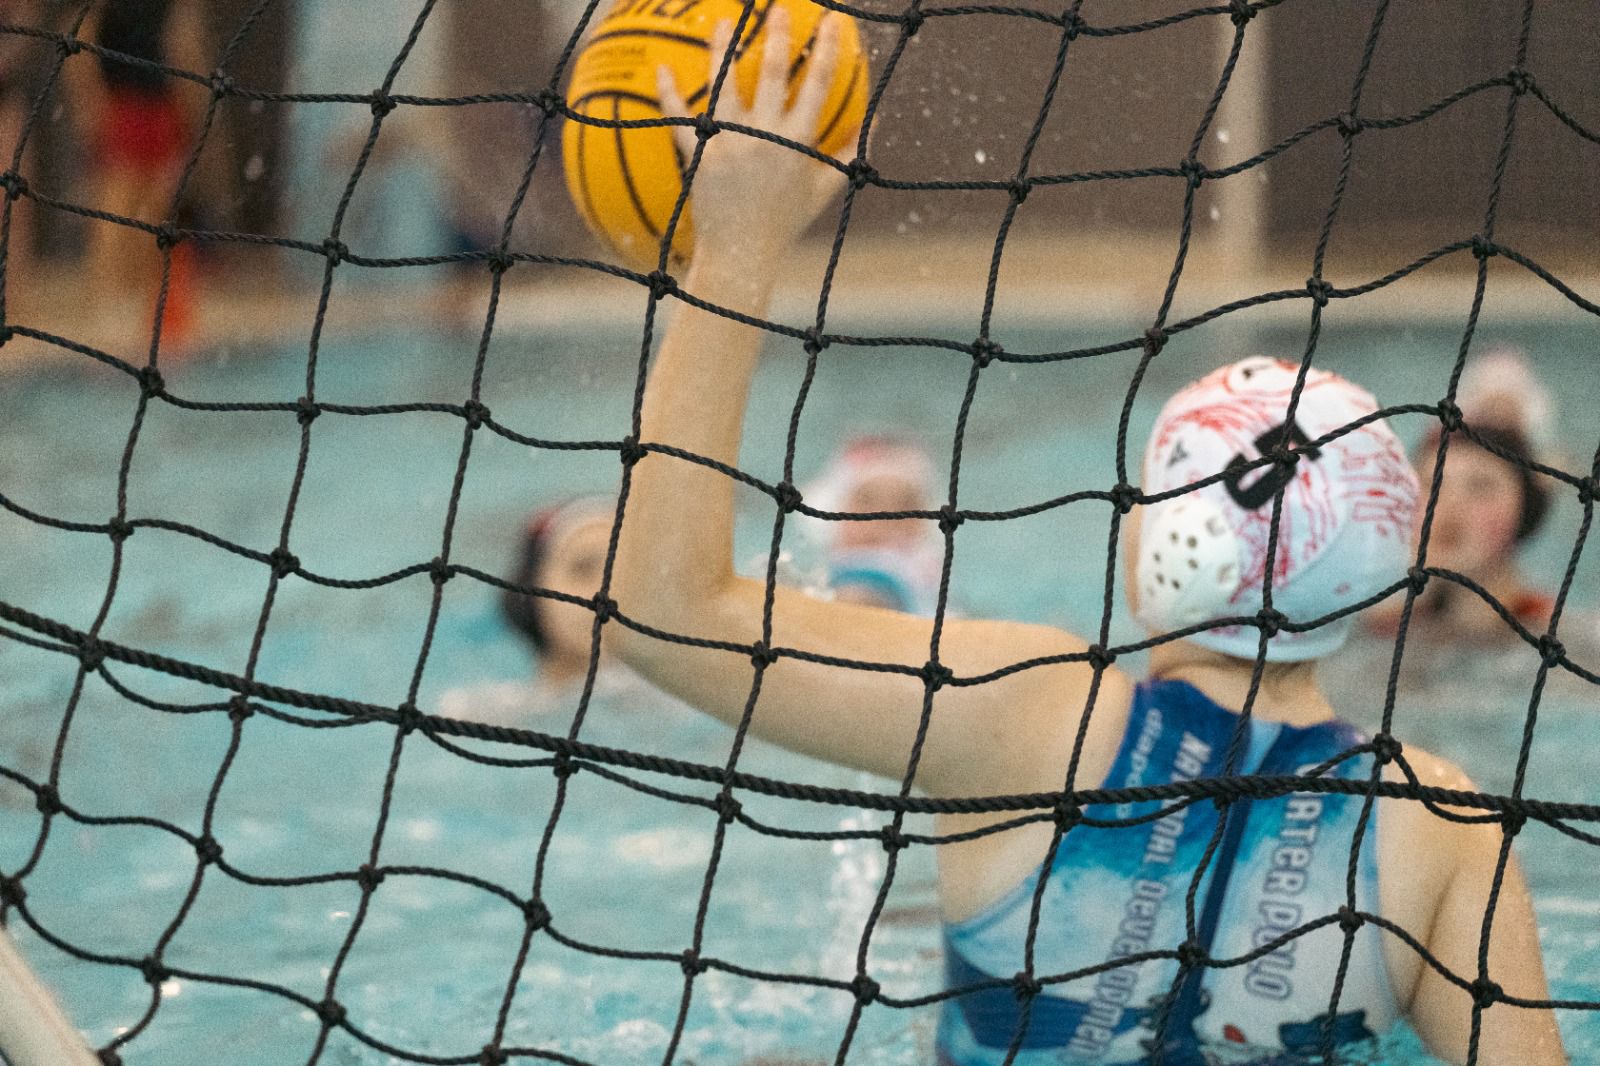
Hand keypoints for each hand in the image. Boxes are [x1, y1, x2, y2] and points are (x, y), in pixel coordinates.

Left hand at [656, 8, 850, 266]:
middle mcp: (766, 138)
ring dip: (723, 49)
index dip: (829, 49)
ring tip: (722, 20)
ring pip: (725, 87)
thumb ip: (849, 154)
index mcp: (799, 143)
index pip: (819, 86)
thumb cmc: (784, 223)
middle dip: (779, 36)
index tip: (834, 21)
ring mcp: (731, 145)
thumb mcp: (824, 191)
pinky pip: (681, 120)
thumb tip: (875, 122)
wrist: (742, 254)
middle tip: (778, 8)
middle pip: (775, 75)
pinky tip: (662, 69)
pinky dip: (670, 95)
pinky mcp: (701, 157)